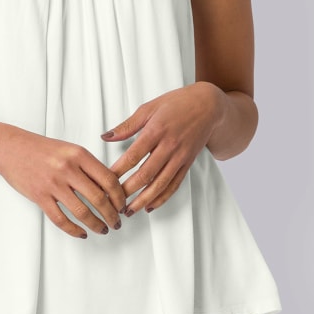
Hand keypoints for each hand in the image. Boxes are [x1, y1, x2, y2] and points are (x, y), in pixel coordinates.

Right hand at [0, 132, 125, 237]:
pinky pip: (61, 219)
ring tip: (103, 229)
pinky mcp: (40, 196)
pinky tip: (81, 232)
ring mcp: (53, 184)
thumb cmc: (41, 149)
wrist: (11, 148)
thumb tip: (109, 188)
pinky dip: (74, 230)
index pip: (108, 179)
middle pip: (99, 198)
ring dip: (96, 225)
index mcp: (79, 154)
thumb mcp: (69, 150)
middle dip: (112, 215)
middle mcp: (68, 168)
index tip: (123, 205)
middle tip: (117, 222)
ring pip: (82, 212)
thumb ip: (87, 166)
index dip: (119, 196)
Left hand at [103, 83, 223, 214]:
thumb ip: (127, 125)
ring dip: (144, 200)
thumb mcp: (149, 108)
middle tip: (113, 202)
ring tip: (129, 210)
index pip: (133, 156)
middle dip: (128, 191)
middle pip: (146, 174)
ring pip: (160, 184)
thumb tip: (105, 136)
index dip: (117, 171)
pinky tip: (150, 206)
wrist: (209, 106)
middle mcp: (169, 146)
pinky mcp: (188, 163)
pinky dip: (162, 198)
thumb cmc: (177, 103)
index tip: (104, 180)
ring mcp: (180, 157)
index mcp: (156, 130)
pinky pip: (174, 185)